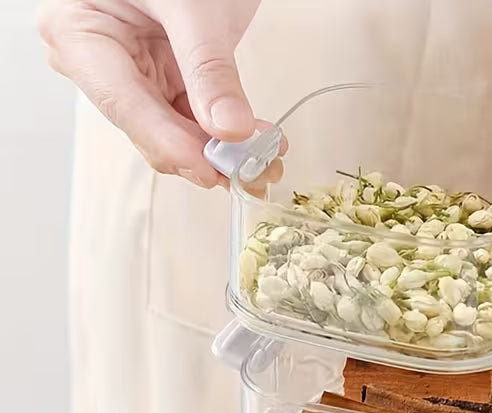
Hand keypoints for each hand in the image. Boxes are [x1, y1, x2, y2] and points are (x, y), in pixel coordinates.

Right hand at [39, 0, 261, 186]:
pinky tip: (257, 143)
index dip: (170, 144)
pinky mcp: (164, 77)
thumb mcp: (194, 6)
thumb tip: (231, 127)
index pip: (125, 105)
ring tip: (265, 161)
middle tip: (250, 170)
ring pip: (176, 133)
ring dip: (222, 152)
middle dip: (204, 154)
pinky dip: (226, 134)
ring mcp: (133, 71)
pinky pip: (193, 118)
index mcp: (79, 32)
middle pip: (151, 128)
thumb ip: (210, 68)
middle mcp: (99, 60)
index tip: (210, 168)